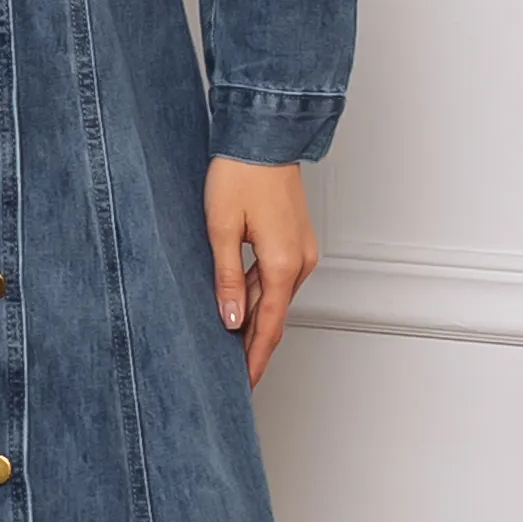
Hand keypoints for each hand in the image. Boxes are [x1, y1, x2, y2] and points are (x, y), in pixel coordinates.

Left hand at [205, 155, 317, 386]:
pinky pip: (277, 279)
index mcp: (283, 264)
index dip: (255, 359)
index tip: (244, 385)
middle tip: (234, 377)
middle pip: (274, 316)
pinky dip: (260, 298)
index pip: (268, 327)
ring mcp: (301, 250)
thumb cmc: (240, 174)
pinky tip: (241, 308)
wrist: (263, 136)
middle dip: (254, 347)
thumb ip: (226, 279)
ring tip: (232, 349)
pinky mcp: (295, 239)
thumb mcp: (221, 230)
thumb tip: (231, 321)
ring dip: (255, 322)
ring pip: (275, 298)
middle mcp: (300, 262)